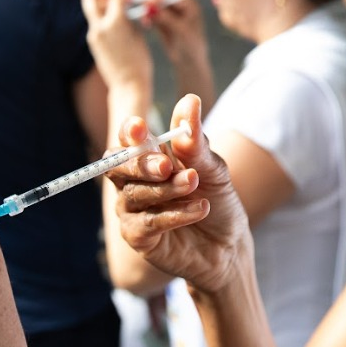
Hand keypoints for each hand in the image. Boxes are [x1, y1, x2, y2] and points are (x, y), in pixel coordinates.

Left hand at [81, 0, 153, 91]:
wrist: (128, 85)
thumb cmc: (140, 61)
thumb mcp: (137, 35)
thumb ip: (127, 17)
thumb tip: (122, 5)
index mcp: (115, 23)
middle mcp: (100, 27)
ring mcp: (94, 36)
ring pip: (93, 11)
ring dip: (103, 7)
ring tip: (119, 13)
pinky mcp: (92, 43)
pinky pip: (96, 24)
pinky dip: (104, 20)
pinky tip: (117, 27)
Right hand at [105, 94, 251, 293]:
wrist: (229, 245)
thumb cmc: (216, 200)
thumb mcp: (211, 168)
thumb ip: (194, 141)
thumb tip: (190, 101)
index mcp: (147, 158)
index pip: (127, 140)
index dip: (129, 132)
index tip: (139, 126)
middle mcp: (132, 182)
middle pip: (117, 166)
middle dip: (141, 163)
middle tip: (167, 165)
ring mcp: (131, 211)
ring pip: (135, 194)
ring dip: (167, 189)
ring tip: (195, 184)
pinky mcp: (137, 238)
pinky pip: (147, 223)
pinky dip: (174, 214)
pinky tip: (200, 209)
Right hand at [148, 0, 207, 68]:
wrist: (189, 61)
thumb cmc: (191, 46)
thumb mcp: (182, 32)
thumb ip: (168, 18)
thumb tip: (154, 7)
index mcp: (189, 4)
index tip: (147, 2)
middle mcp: (179, 5)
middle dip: (149, 2)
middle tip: (141, 9)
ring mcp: (169, 12)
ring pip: (153, 6)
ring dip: (146, 11)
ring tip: (144, 22)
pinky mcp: (161, 20)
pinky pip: (151, 15)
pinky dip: (147, 18)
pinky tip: (146, 24)